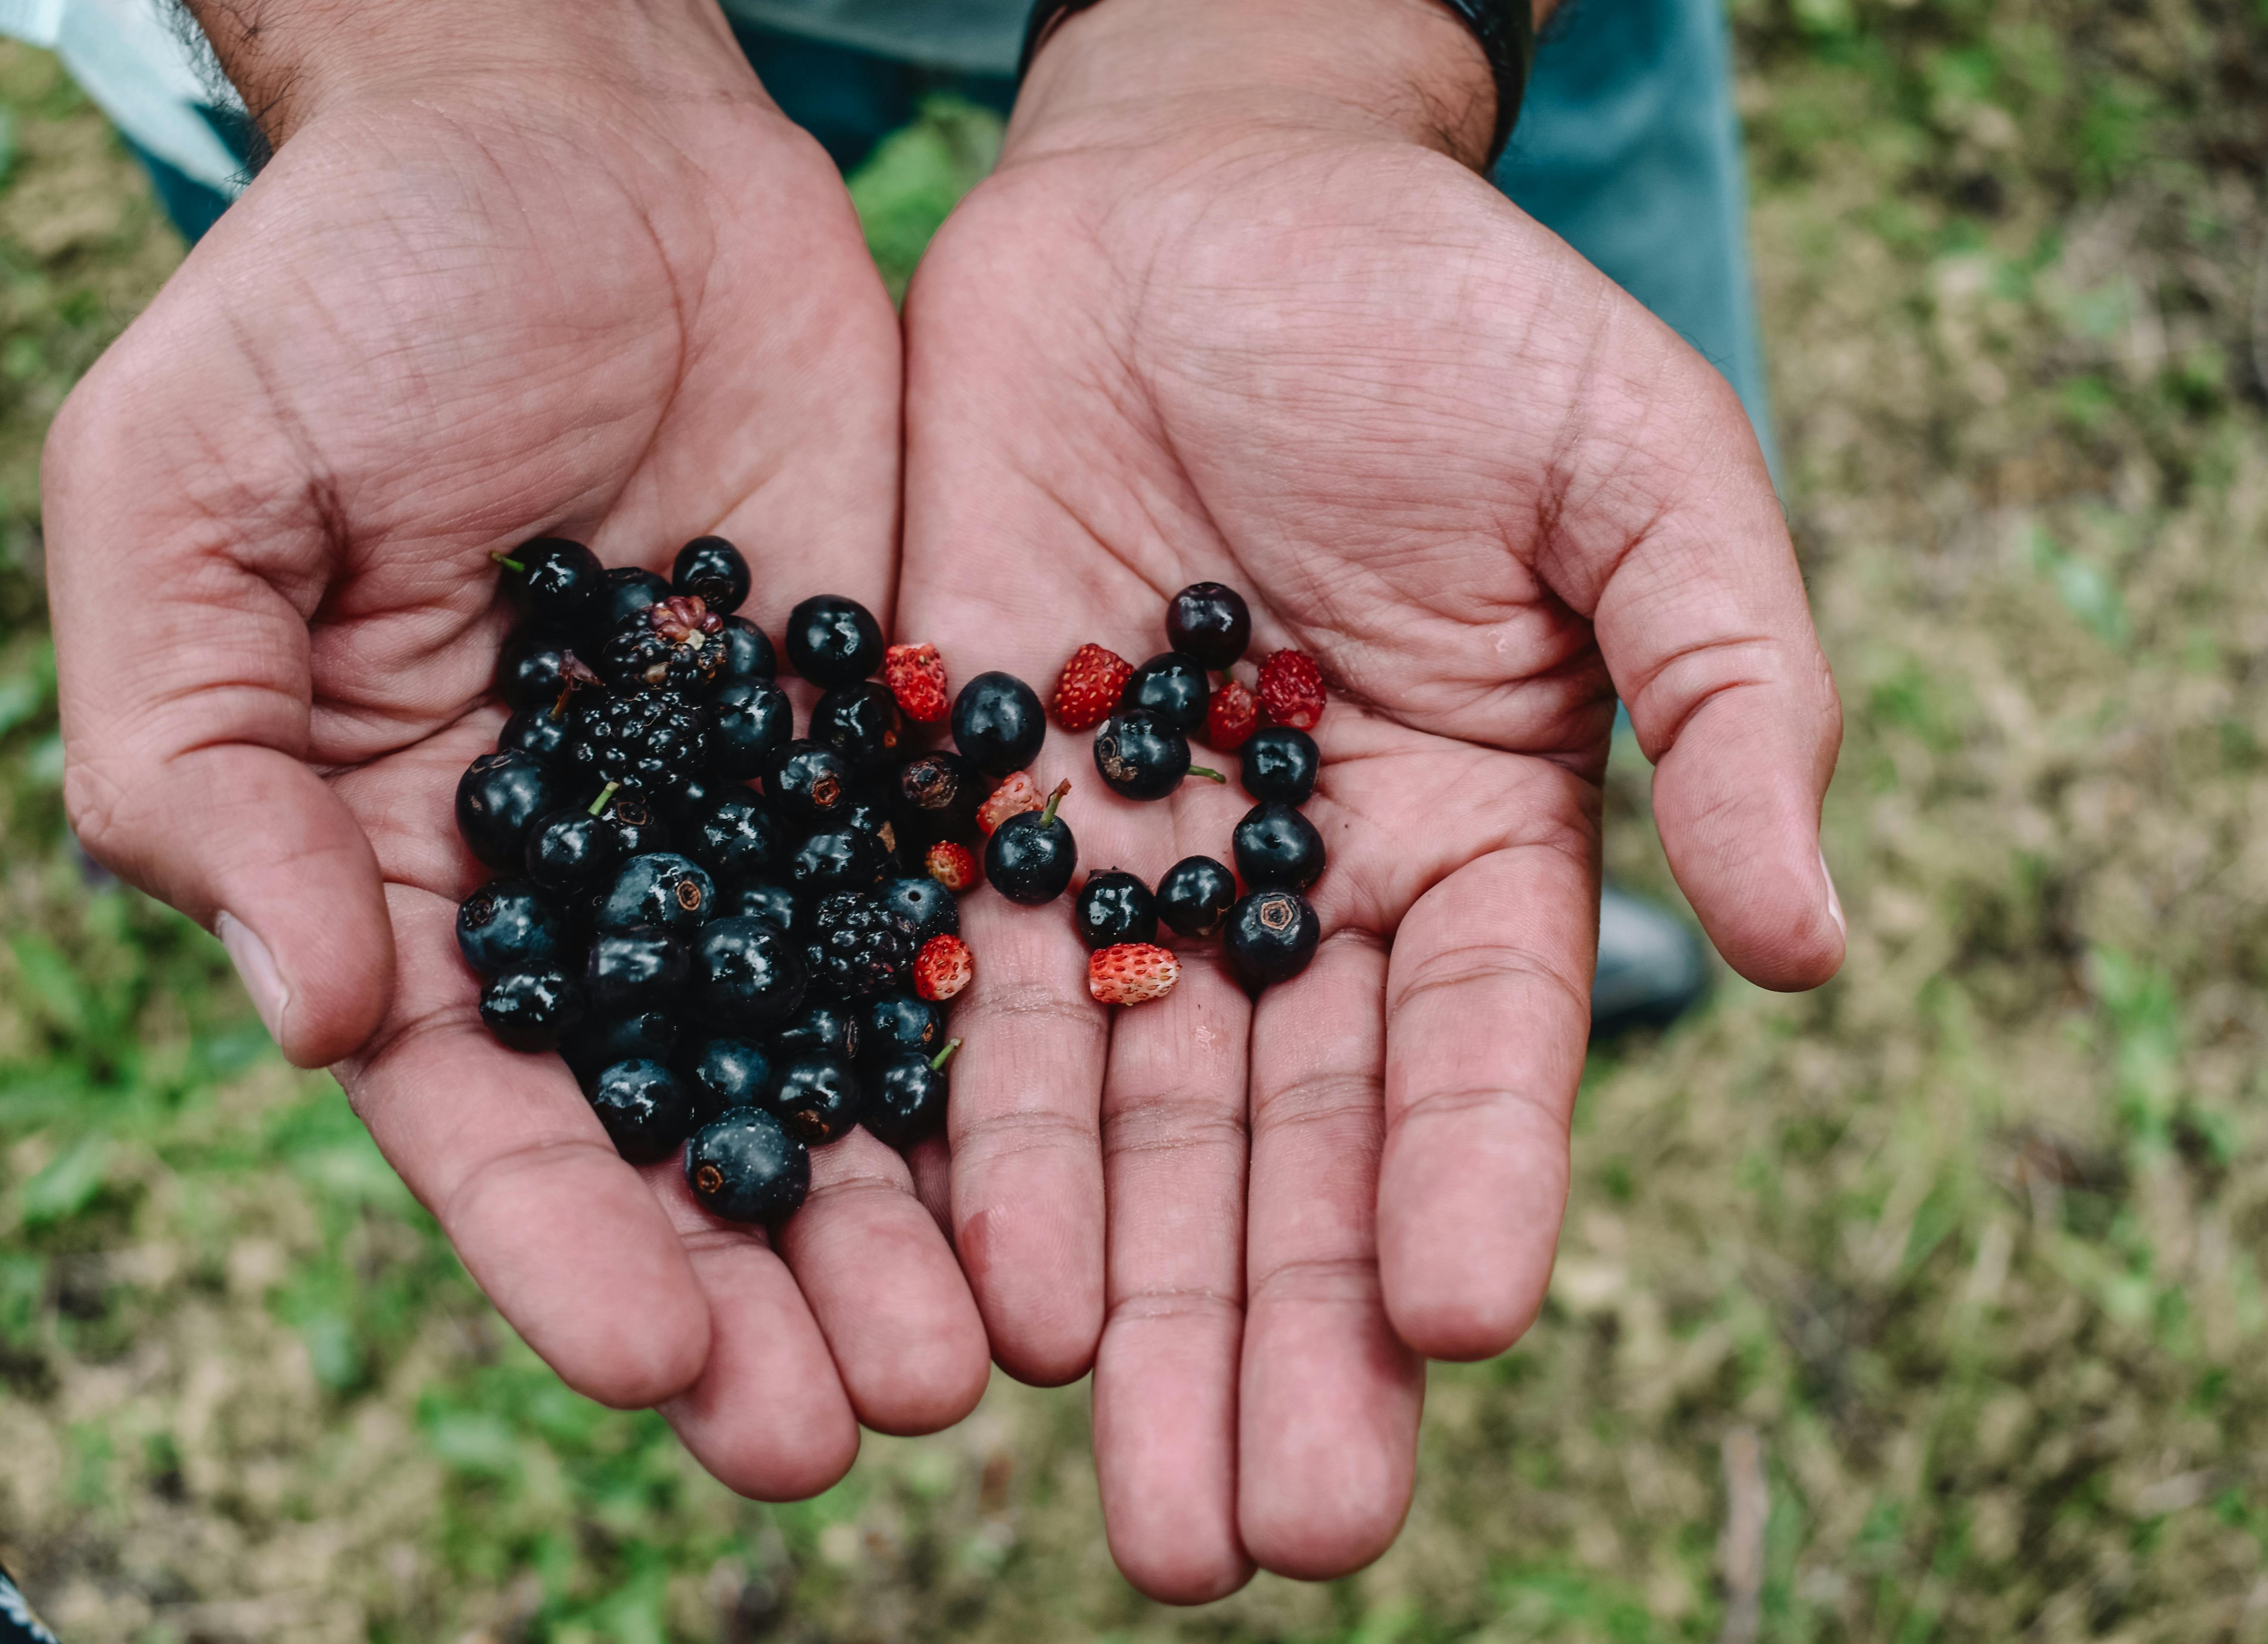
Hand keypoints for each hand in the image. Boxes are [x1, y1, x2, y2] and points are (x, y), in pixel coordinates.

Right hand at [45, 0, 982, 1496]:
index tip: (659, 1369)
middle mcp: (601, 887)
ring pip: (842, 1058)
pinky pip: (957, 909)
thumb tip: (320, 1011)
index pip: (486, 1110)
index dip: (563, 1248)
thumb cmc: (348, 300)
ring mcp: (758, 822)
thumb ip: (199, 755)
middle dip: (766, 1285)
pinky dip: (1007, 1039)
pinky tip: (1078, 1157)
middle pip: (686, 1129)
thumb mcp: (195, 496)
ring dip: (909, 1217)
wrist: (567, 150)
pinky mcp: (893, 741)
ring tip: (991, 1362)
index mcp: (409, 868)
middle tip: (864, 1428)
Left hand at [896, 0, 1842, 1596]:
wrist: (1199, 201)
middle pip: (1295, 1156)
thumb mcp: (1637, 473)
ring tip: (1141, 1510)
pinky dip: (984, 1150)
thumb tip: (1813, 942)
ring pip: (1135, 1134)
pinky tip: (991, 1294)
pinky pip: (975, 1011)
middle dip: (1282, 1344)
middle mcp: (1301, 901)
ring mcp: (1134, 872)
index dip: (1468, 1188)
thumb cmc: (1448, 317)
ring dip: (1131, 1316)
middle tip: (1262, 1536)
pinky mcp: (977, 817)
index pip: (1476, 1057)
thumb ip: (1730, 692)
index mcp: (1473, 843)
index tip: (1448, 1325)